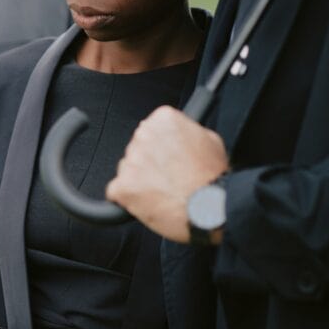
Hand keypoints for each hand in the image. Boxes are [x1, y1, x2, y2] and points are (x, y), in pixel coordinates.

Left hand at [107, 106, 227, 241]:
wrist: (209, 208)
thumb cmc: (212, 179)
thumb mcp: (211, 140)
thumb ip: (187, 131)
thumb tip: (178, 134)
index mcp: (163, 120)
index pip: (150, 129)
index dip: (161, 147)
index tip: (169, 158)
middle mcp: (143, 135)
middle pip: (137, 148)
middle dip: (148, 163)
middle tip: (168, 177)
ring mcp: (130, 161)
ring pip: (127, 169)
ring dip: (139, 180)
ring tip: (163, 191)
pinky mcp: (121, 186)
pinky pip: (116, 191)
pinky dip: (128, 198)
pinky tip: (148, 202)